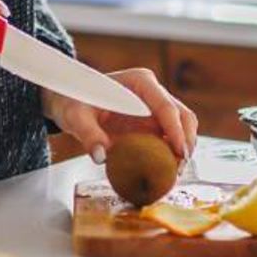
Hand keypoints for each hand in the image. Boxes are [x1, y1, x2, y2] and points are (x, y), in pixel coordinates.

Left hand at [41, 66, 198, 162]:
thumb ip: (87, 133)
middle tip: (178, 168)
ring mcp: (155, 108)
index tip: (179, 153)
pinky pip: (171, 140)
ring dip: (182, 151)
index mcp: (139, 82)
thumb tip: (101, 155)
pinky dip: (172, 156)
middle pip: (183, 117)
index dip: (177, 130)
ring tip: (172, 174)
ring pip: (183, 129)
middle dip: (186, 143)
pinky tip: (164, 172)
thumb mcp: (75, 116)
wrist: (69, 101)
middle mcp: (153, 93)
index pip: (166, 106)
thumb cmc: (73, 101)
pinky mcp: (154, 124)